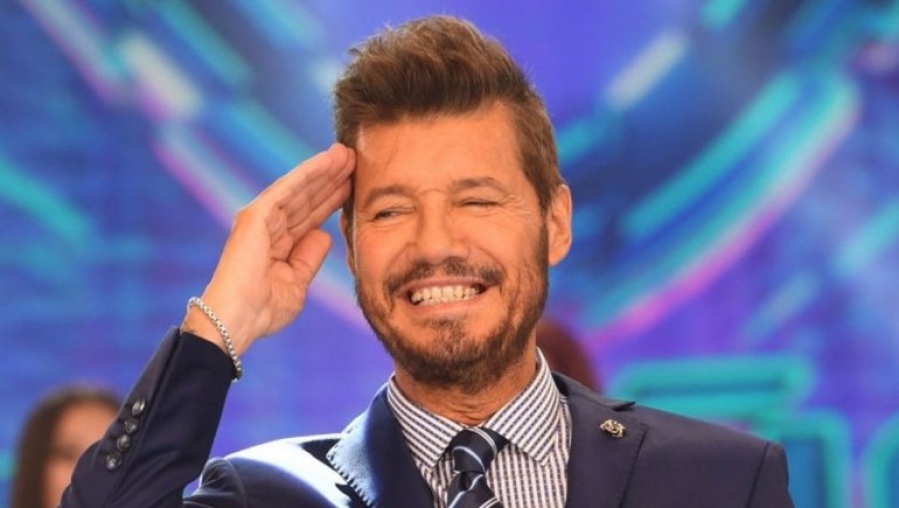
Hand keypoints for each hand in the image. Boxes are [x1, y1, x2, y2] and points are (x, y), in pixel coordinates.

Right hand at [182, 143, 354, 353]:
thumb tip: (323, 234)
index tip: (354, 184)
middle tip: (355, 159)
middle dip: (331, 179)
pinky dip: (308, 173)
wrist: (237, 321)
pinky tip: (328, 160)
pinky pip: (288, 188)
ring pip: (299, 188)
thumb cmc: (262, 310)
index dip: (331, 199)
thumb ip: (309, 257)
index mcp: (278, 244)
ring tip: (347, 153)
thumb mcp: (297, 282)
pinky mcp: (256, 215)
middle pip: (307, 198)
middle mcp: (268, 226)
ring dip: (324, 170)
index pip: (310, 216)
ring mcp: (260, 219)